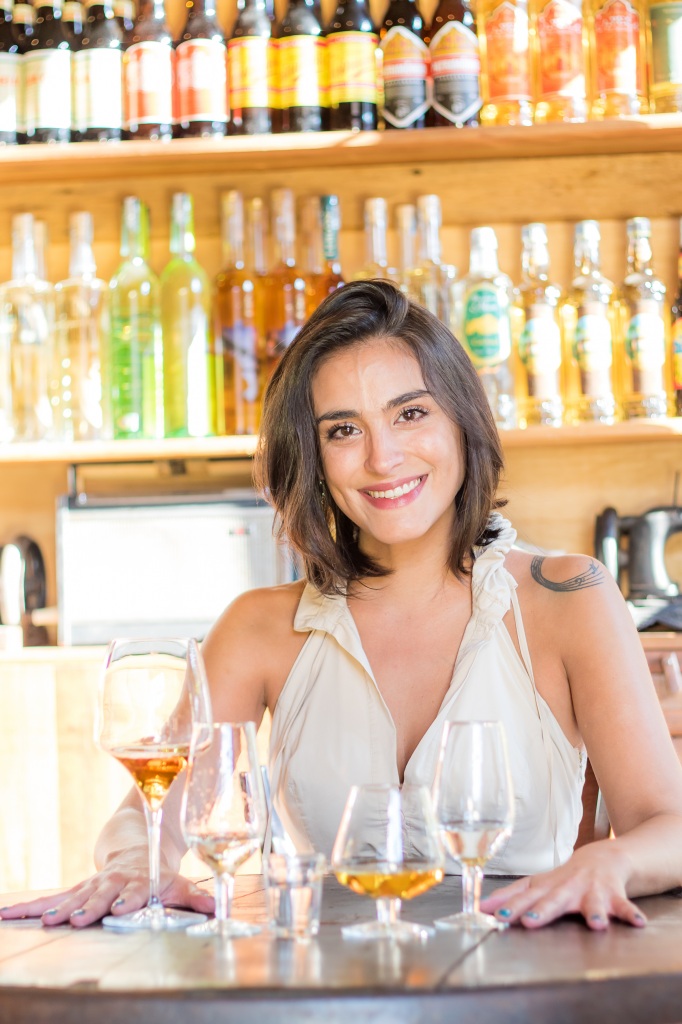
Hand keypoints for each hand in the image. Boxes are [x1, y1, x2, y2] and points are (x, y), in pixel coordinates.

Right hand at [0, 850, 214, 928]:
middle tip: (79, 918)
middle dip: (90, 906)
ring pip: (73, 897)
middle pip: (101, 895)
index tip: (120, 908)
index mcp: (140, 881)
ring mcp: (93, 885)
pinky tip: (6, 914)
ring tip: (43, 923)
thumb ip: (195, 897)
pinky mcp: (78, 889)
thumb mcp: (179, 882)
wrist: (136, 845)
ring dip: (58, 910)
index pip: (136, 891)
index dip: (129, 899)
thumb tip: (215, 908)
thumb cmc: (158, 872)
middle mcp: (114, 882)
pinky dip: (28, 907)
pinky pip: (51, 899)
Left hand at [479, 842, 646, 930]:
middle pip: (553, 899)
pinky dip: (630, 913)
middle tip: (531, 921)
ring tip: (596, 924)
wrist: (603, 858)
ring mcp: (591, 890)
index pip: (524, 896)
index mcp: (547, 887)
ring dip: (593, 912)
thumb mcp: (538, 884)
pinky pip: (624, 905)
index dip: (510, 905)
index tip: (496, 915)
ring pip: (591, 902)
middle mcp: (567, 887)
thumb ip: (511, 896)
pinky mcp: (614, 895)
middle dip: (543, 910)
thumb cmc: (565, 877)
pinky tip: (637, 923)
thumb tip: (479, 906)